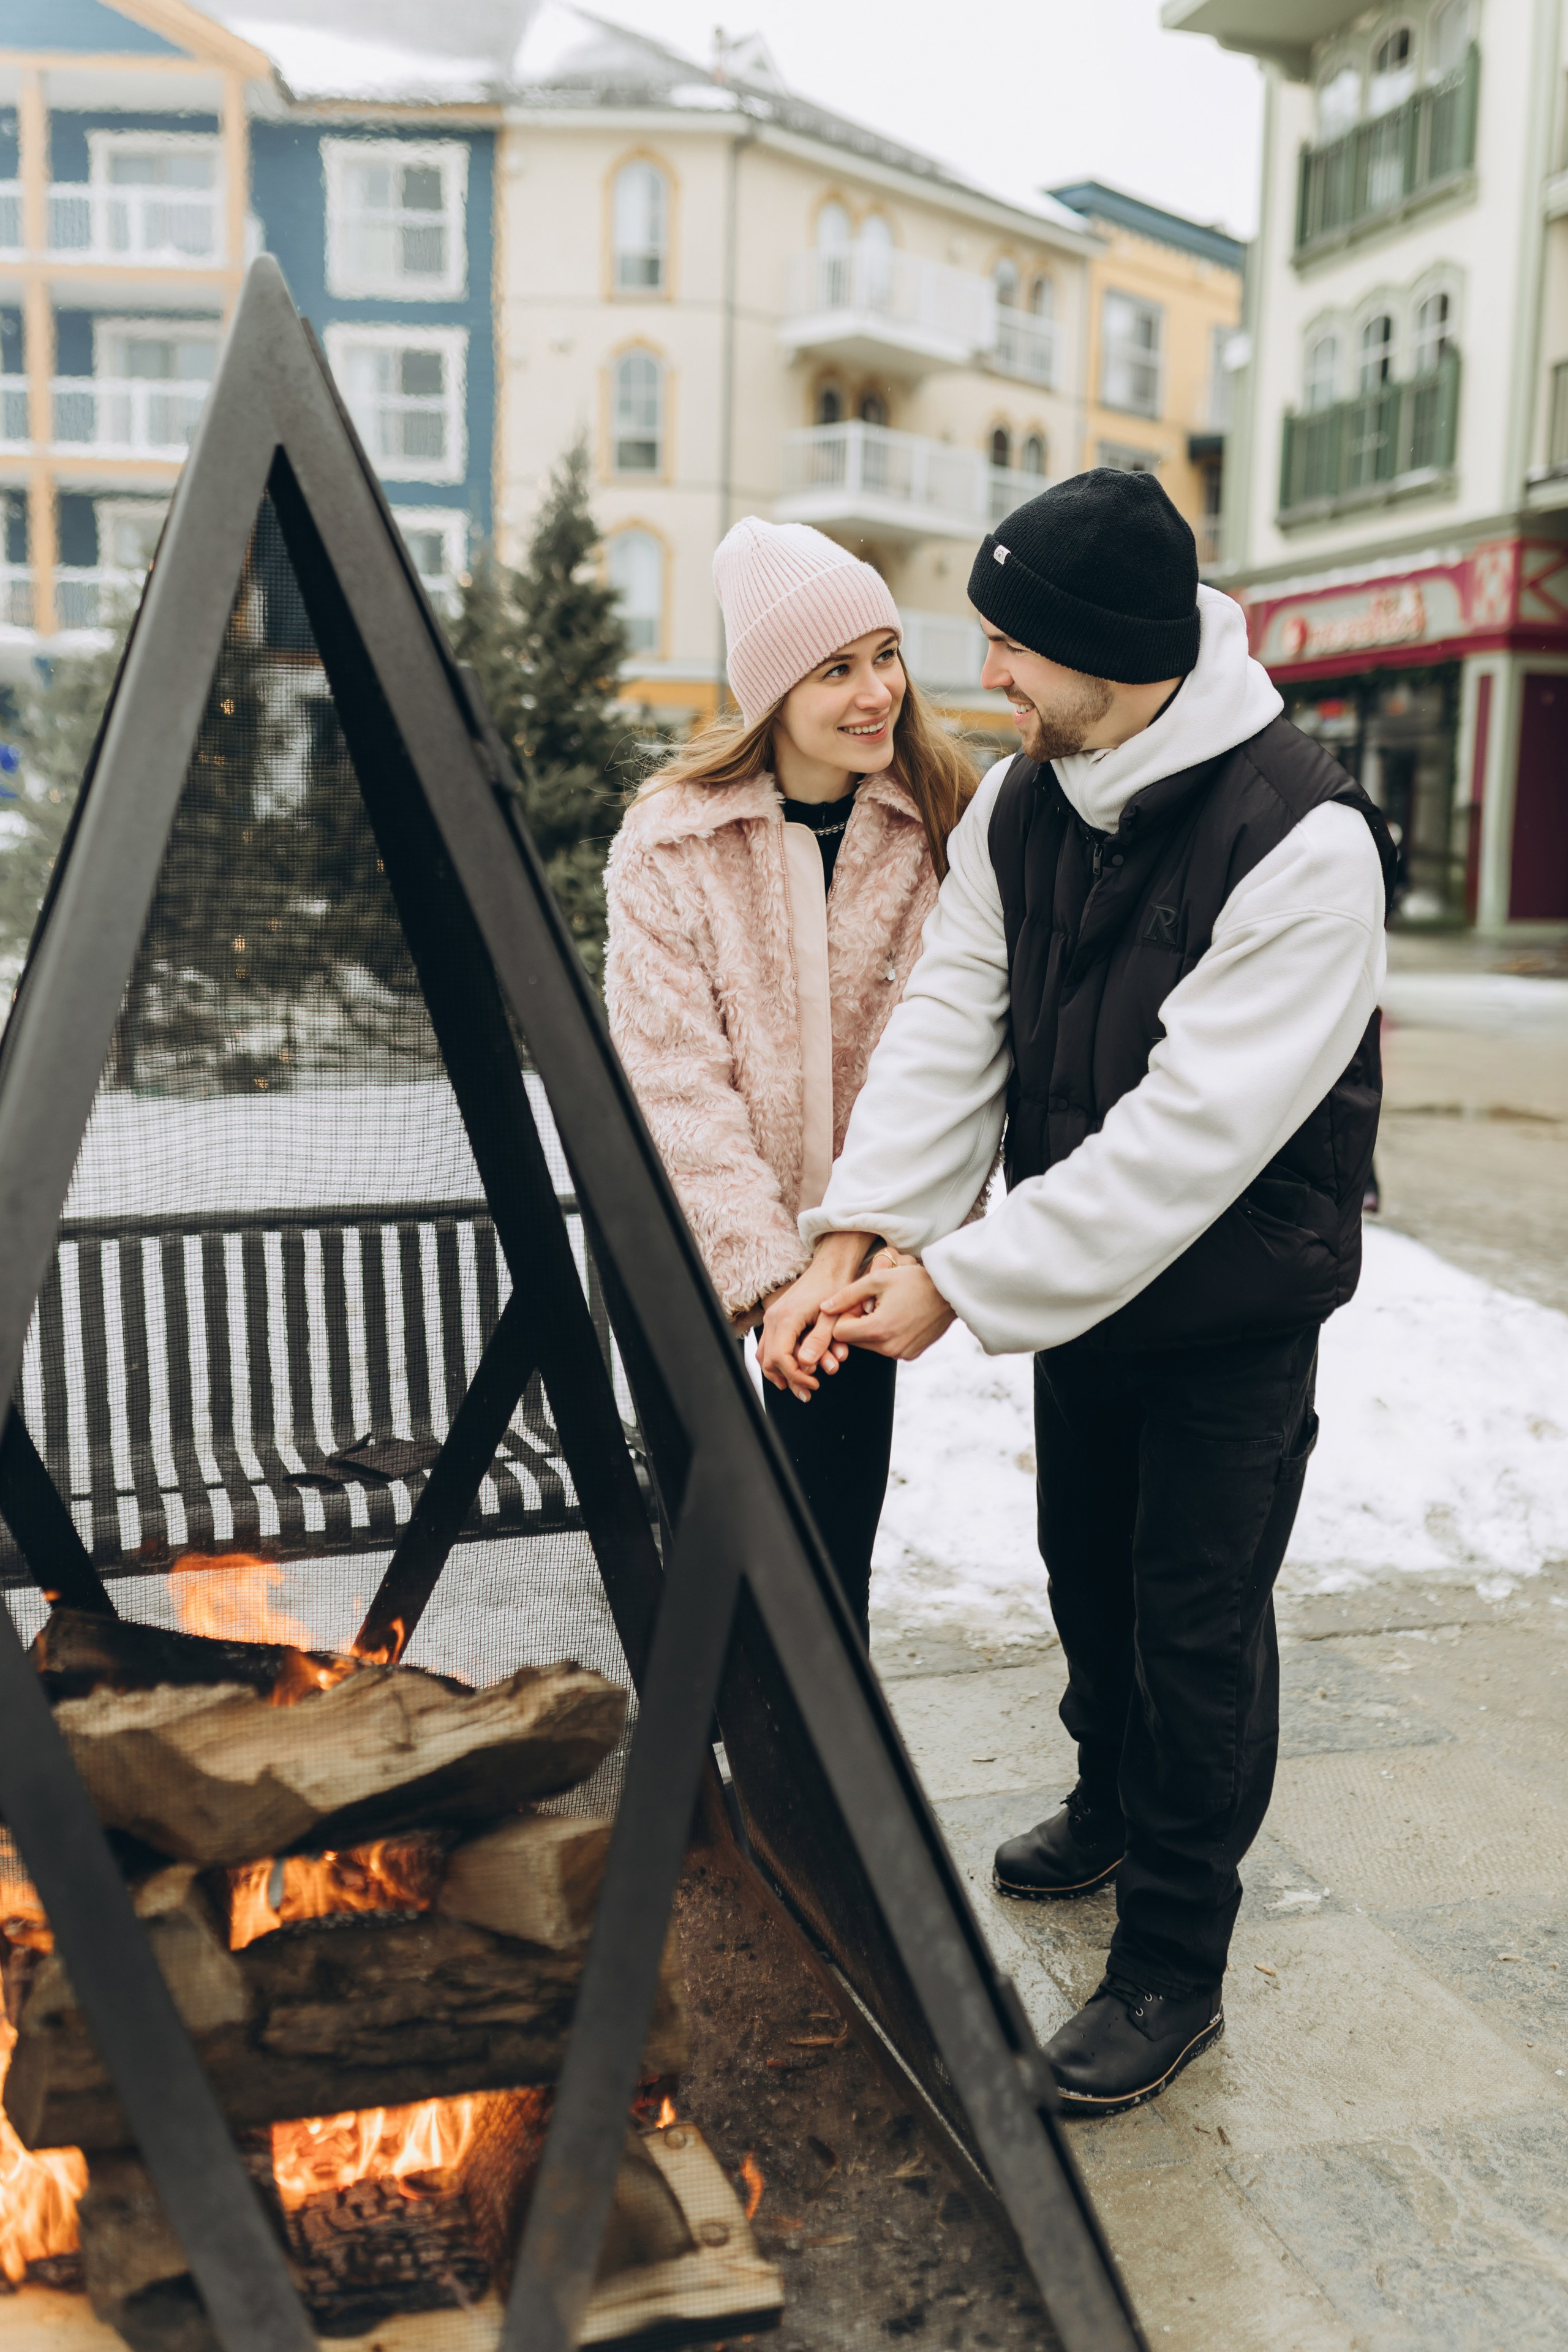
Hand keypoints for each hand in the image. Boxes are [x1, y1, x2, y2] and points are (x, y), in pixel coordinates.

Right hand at [759, 1232, 875, 1400]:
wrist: (830, 1267)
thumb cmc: (835, 1289)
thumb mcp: (832, 1317)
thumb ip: (819, 1341)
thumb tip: (806, 1366)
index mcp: (786, 1319)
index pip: (780, 1358)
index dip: (796, 1377)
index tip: (814, 1385)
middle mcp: (773, 1319)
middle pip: (768, 1360)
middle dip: (788, 1379)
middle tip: (808, 1393)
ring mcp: (772, 1318)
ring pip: (764, 1354)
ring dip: (780, 1373)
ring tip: (799, 1386)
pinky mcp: (776, 1318)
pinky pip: (768, 1345)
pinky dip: (777, 1360)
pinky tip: (792, 1369)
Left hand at [820, 1260, 955, 1362]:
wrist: (950, 1291)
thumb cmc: (913, 1280)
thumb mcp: (877, 1280)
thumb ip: (846, 1295)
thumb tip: (824, 1308)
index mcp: (877, 1329)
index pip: (839, 1333)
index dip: (844, 1316)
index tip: (859, 1302)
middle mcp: (888, 1348)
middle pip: (854, 1341)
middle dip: (857, 1323)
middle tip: (873, 1303)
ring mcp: (901, 1354)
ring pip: (870, 1345)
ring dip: (871, 1329)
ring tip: (888, 1309)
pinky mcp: (911, 1355)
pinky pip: (887, 1348)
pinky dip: (887, 1335)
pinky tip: (900, 1317)